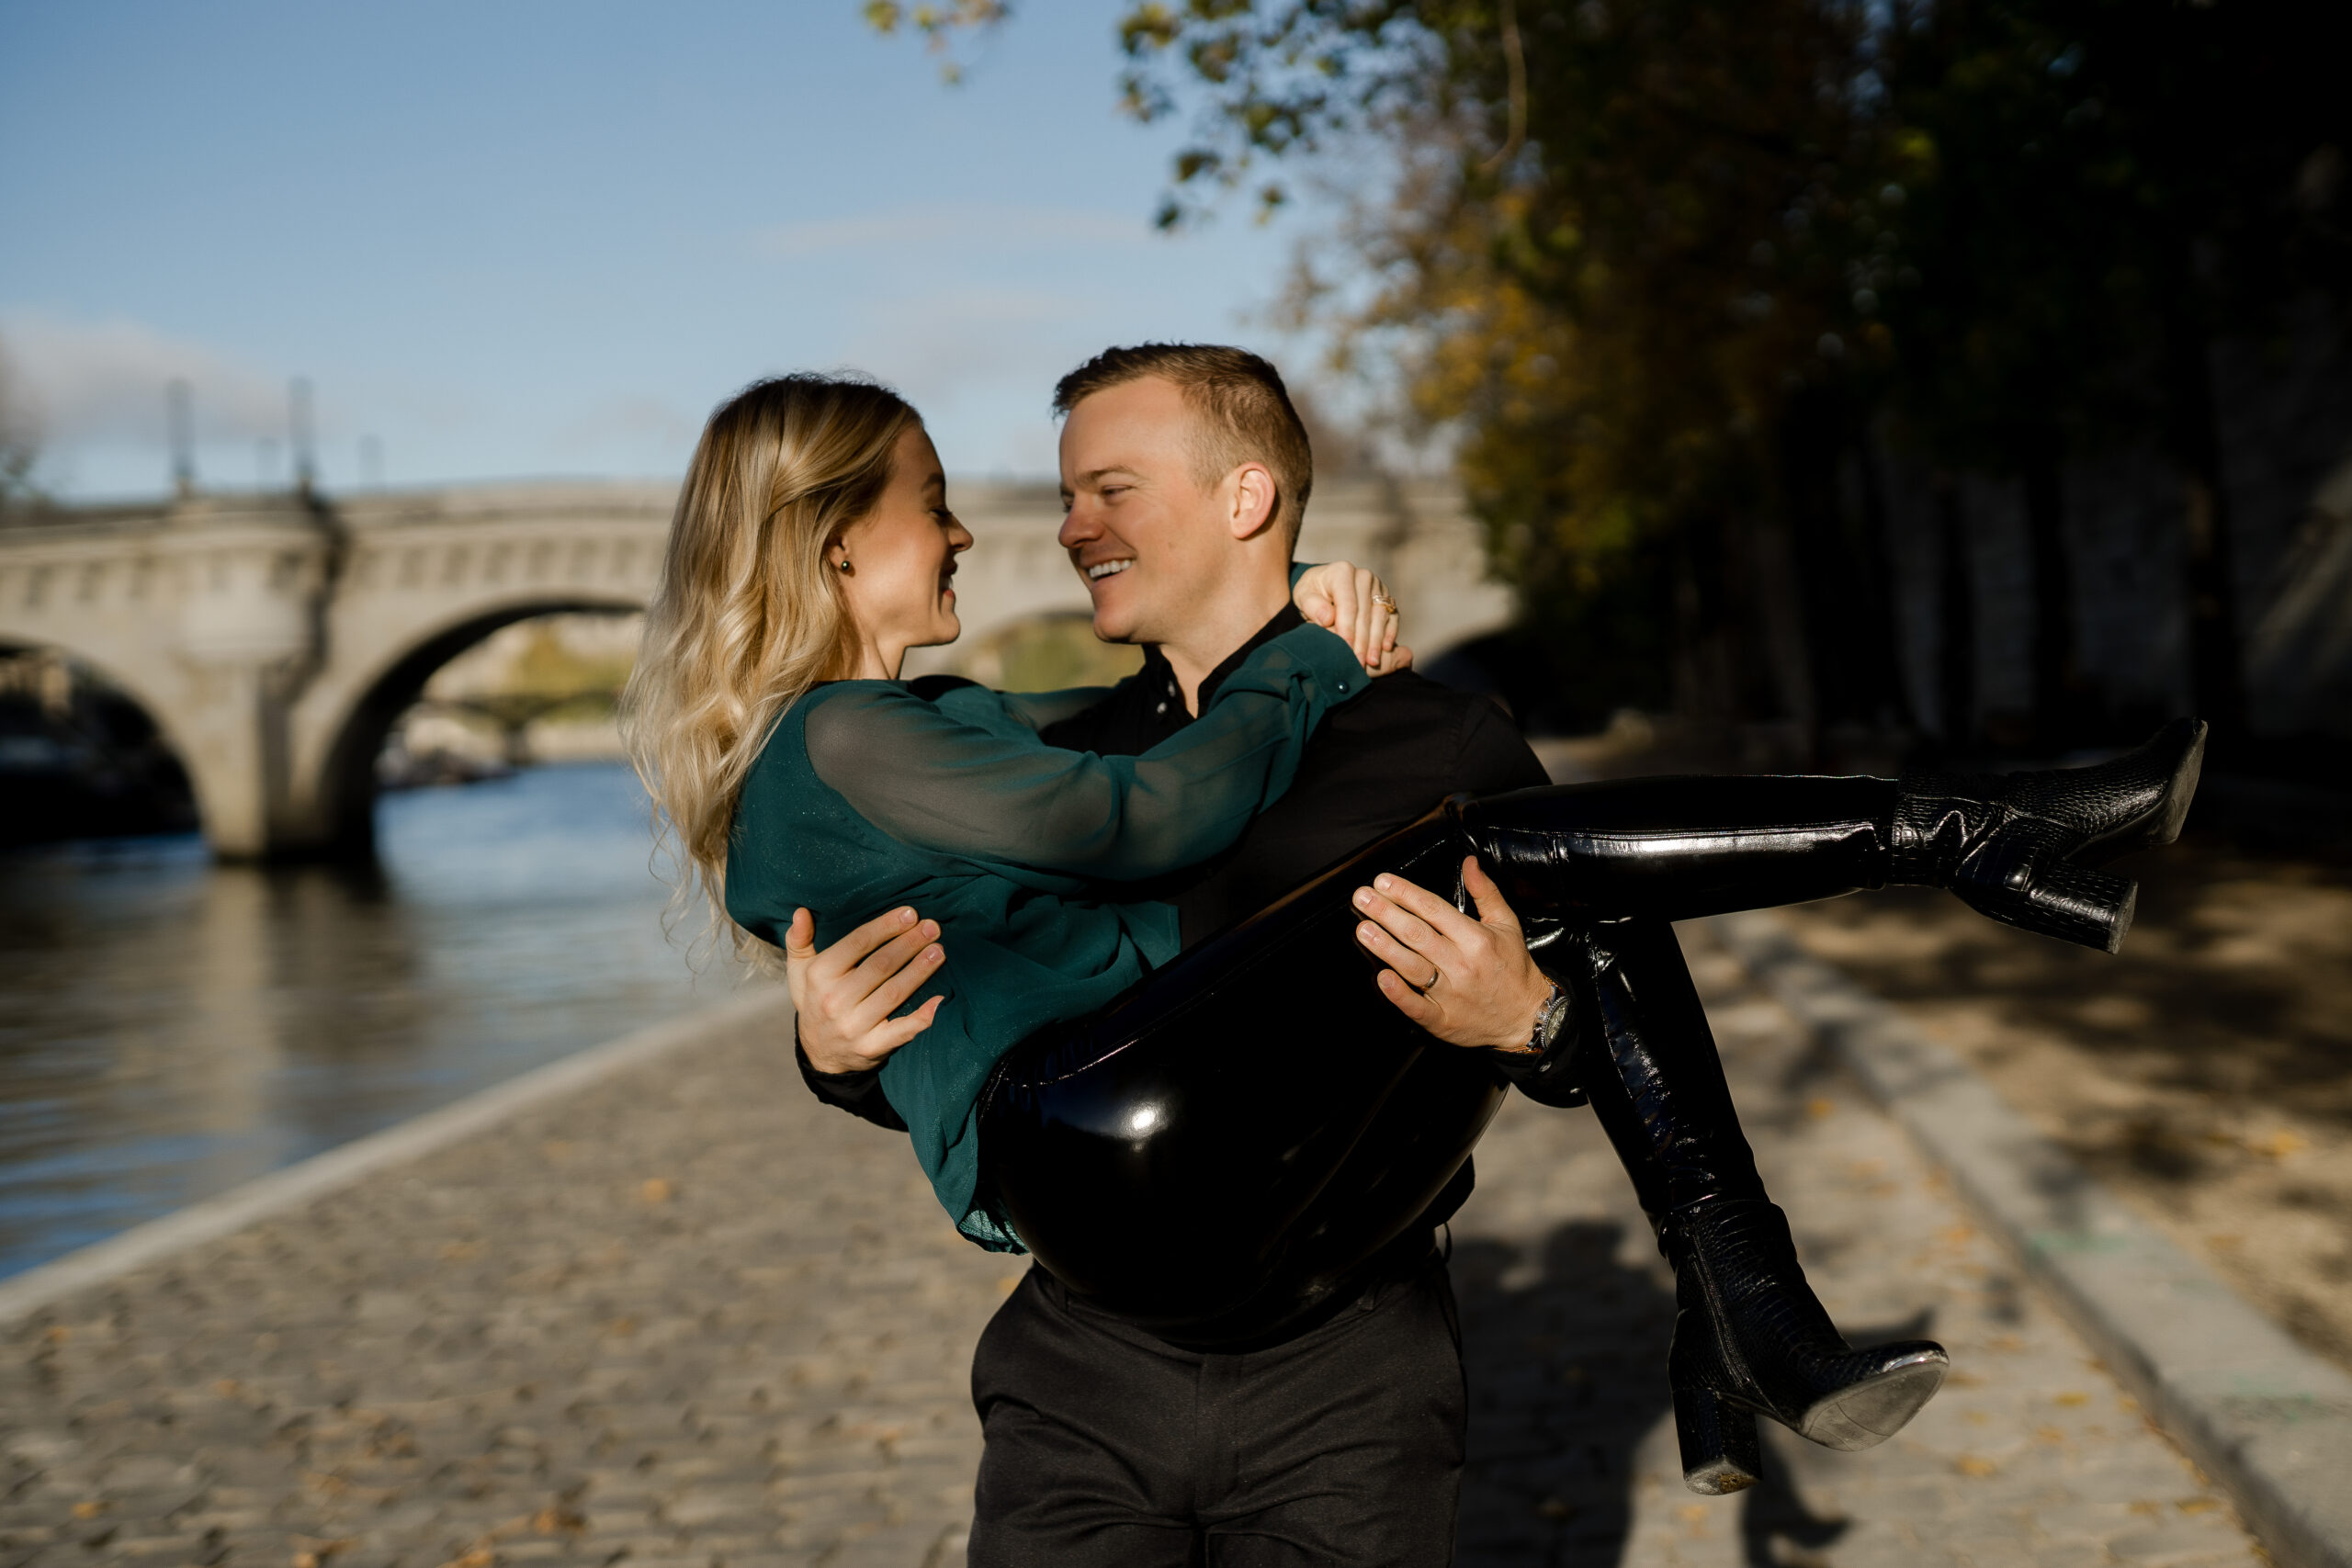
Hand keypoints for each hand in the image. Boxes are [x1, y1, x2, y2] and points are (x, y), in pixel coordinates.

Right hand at [785, 905, 943, 1073]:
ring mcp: (853, 1026)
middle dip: (909, 944)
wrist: (820, 1053)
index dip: (886, 927)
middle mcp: (834, 1000)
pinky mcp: (871, 1047)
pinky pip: (901, 1031)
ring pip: (894, 992)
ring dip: (920, 970)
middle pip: (880, 966)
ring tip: (938, 951)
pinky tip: (940, 1000)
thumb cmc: (815, 1000)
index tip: (910, 913)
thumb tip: (801, 912)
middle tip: (933, 927)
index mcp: (819, 975)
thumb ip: (799, 940)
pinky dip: (922, 1018)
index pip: (857, 943)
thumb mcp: (800, 970)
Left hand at [1292, 560, 1412, 675]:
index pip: (1348, 604)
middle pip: (1365, 613)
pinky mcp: (1386, 597)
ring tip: (1371, 661)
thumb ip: (1312, 606)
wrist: (1324, 586)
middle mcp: (1364, 576)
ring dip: (1376, 641)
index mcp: (1342, 572)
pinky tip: (1385, 649)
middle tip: (1357, 662)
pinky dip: (1389, 632)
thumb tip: (1328, 618)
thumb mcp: (1303, 596)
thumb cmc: (1312, 593)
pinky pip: (1392, 616)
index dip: (1347, 628)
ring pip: (1380, 616)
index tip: (1345, 648)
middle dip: (1361, 640)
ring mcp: (1378, 586)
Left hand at [1352, 857, 1554, 1050]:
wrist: (1527, 1017)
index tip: (1383, 881)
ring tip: (1363, 930)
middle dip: (1386, 914)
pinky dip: (1399, 993)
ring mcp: (1452, 994)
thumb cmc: (1513, 969)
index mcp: (1476, 939)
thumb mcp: (1507, 924)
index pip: (1434, 909)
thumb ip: (1485, 892)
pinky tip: (1382, 978)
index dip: (1406, 893)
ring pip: (1412, 967)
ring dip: (1385, 947)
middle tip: (1362, 898)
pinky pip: (1417, 1007)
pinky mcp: (1443, 1020)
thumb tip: (1469, 863)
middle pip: (1418, 934)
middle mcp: (1462, 964)